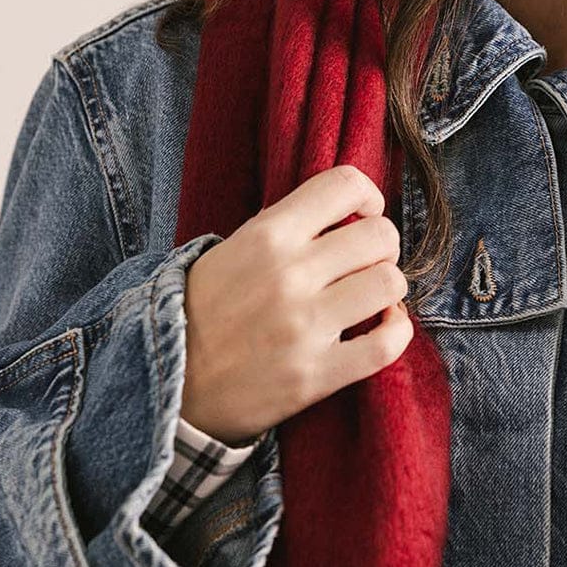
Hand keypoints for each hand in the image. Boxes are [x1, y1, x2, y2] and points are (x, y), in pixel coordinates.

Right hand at [180, 163, 412, 444]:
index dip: (368, 196)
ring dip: (389, 289)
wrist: (169, 383)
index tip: (364, 214)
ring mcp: (304, 325)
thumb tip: (347, 214)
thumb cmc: (206, 309)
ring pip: (390, 283)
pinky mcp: (316, 374)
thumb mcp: (235, 248)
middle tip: (367, 263)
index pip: (344, 184)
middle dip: (383, 246)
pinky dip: (396, 332)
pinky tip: (382, 327)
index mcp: (269, 235)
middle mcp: (290, 274)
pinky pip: (387, 344)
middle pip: (380, 235)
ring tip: (371, 298)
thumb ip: (288, 227)